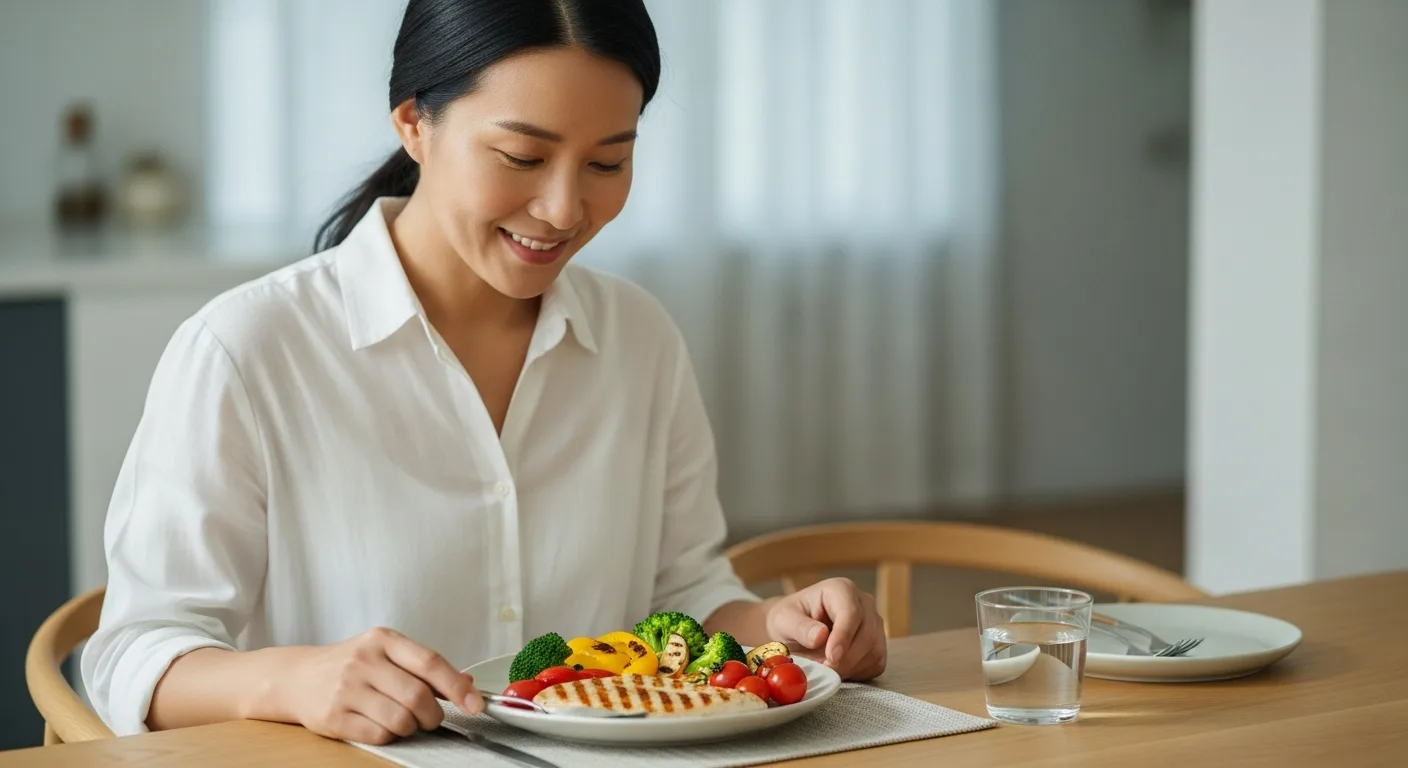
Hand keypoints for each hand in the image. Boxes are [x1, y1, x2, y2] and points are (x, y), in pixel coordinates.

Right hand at [275, 627, 482, 744]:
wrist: (296, 677)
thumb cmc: (350, 664)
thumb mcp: (386, 653)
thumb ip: (424, 666)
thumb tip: (468, 684)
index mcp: (383, 640)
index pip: (430, 662)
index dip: (457, 687)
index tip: (475, 704)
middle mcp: (364, 661)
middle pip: (417, 696)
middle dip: (433, 714)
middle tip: (431, 718)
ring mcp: (347, 689)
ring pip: (400, 719)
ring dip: (411, 727)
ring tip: (404, 721)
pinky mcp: (334, 717)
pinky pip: (378, 735)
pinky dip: (389, 736)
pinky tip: (382, 725)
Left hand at [763, 577, 886, 680]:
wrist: (795, 630)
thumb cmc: (790, 619)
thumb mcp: (784, 619)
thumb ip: (800, 627)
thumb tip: (820, 636)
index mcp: (841, 589)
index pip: (851, 612)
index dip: (843, 637)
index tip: (831, 657)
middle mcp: (863, 603)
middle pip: (867, 634)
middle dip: (846, 658)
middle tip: (824, 670)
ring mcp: (874, 624)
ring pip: (874, 651)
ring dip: (849, 667)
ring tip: (824, 668)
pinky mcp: (878, 644)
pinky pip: (876, 663)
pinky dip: (857, 672)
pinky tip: (838, 668)